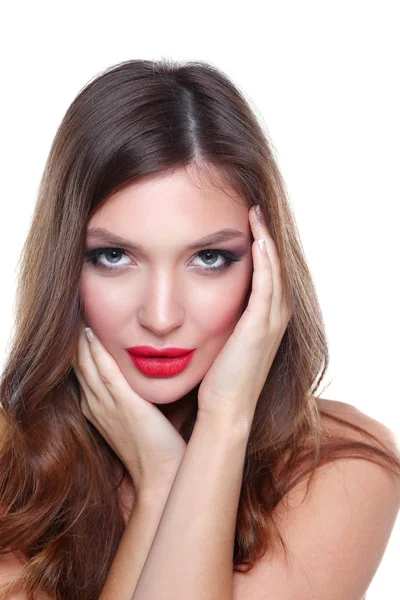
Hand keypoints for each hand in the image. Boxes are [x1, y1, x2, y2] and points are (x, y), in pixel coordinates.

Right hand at [72, 323, 186, 496]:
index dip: (80, 349)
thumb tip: (151, 373)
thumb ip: (138, 395)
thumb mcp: (140, 418)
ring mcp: (106, 405)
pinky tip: (91, 334)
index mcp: (96, 410)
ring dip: (81, 340)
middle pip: (79, 365)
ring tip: (79, 316)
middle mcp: (95, 406)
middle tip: (76, 314)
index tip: (83, 326)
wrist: (162, 476)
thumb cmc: (155, 448)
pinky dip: (96, 352)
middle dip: (76, 340)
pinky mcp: (124, 404)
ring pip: (86, 365)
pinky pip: (105, 372)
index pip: (83, 372)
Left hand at [197, 205, 291, 429]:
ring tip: (256, 215)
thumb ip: (219, 321)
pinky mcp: (259, 329)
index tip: (246, 223)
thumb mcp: (220, 343)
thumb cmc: (217, 381)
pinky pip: (267, 287)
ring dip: (267, 242)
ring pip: (274, 272)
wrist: (223, 411)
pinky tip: (257, 241)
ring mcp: (270, 323)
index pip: (266, 275)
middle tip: (255, 210)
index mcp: (263, 321)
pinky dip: (265, 262)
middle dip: (266, 237)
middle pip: (276, 268)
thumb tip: (195, 303)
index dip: (261, 248)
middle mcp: (273, 319)